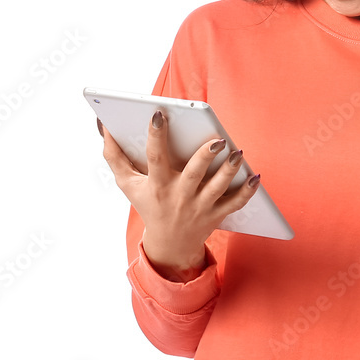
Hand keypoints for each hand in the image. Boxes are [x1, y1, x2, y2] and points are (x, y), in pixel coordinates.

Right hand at [98, 111, 260, 275]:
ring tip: (237, 152)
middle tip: (217, 139)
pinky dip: (247, 190)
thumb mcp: (127, 184)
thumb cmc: (148, 204)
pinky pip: (236, 203)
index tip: (159, 114)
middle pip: (194, 173)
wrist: (169, 244)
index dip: (155, 136)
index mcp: (157, 184)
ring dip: (229, 170)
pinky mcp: (217, 214)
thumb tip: (103, 126)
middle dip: (205, 155)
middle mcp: (179, 195)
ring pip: (218, 187)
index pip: (155, 157)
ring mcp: (200, 206)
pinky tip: (256, 176)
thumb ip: (113, 155)